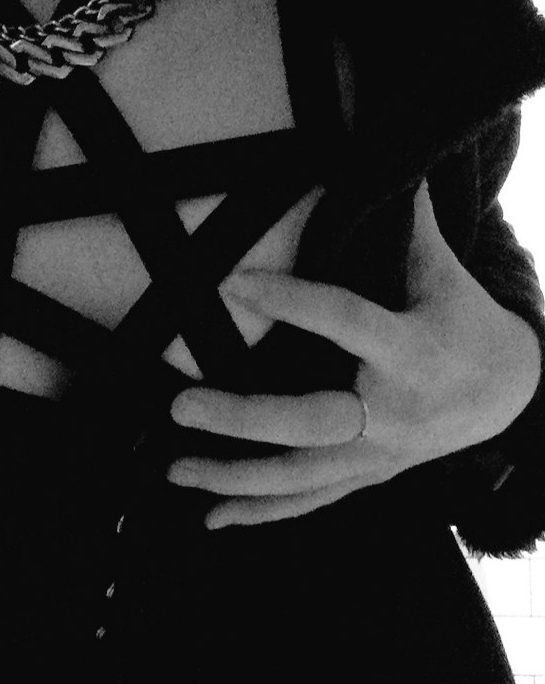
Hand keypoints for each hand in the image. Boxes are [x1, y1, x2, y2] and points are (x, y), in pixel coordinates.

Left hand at [167, 183, 541, 529]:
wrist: (509, 396)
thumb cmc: (463, 325)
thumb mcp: (444, 278)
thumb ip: (408, 231)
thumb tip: (390, 164)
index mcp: (411, 352)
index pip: (345, 323)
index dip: (292, 302)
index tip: (232, 281)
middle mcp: (391, 414)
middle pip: (312, 423)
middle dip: (243, 419)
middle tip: (179, 405)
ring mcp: (377, 457)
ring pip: (300, 477)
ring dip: (233, 477)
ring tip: (173, 469)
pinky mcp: (366, 478)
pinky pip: (308, 501)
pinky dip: (260, 513)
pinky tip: (209, 519)